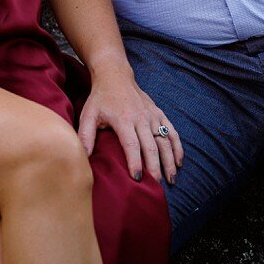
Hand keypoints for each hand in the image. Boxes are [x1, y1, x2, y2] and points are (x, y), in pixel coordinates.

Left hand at [78, 65, 183, 184]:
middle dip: (155, 167)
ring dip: (169, 161)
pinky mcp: (159, 114)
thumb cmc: (100, 99)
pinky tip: (179, 162)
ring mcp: (153, 116)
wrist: (116, 77)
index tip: (137, 179)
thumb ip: (85, 136)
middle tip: (156, 186)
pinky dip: (177, 147)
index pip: (132, 145)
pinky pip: (172, 132)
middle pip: (151, 146)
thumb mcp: (88, 115)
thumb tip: (83, 158)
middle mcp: (141, 118)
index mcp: (124, 120)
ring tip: (171, 179)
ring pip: (165, 141)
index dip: (135, 162)